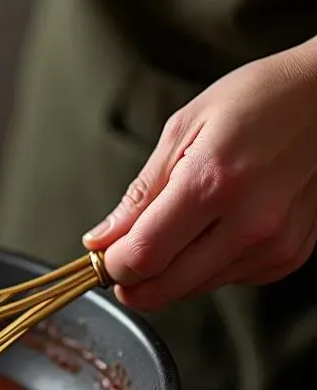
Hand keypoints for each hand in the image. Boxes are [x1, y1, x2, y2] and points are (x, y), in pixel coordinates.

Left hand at [83, 41, 316, 310]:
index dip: (112, 266)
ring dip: (169, 274)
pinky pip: (227, 281)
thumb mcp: (184, 129)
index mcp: (214, 184)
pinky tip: (212, 232)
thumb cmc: (260, 101)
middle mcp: (249, 223)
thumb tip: (101, 239)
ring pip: (194, 289)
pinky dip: (206, 267)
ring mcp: (274, 245)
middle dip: (132, 282)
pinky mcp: (289, 256)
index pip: (144, 256)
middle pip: (165, 287)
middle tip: (121, 260)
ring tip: (172, 231)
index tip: (101, 257)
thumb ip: (140, 193)